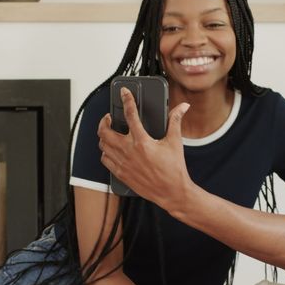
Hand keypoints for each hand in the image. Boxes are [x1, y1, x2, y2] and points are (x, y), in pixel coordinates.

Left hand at [98, 87, 191, 205]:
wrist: (172, 192)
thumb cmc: (174, 169)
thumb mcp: (175, 142)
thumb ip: (175, 121)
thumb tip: (182, 107)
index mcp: (142, 141)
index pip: (130, 114)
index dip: (126, 99)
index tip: (124, 92)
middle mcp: (129, 151)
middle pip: (105, 131)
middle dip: (104, 120)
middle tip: (110, 117)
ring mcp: (122, 163)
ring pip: (102, 145)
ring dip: (103, 136)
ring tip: (109, 132)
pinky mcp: (120, 174)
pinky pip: (105, 160)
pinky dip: (105, 152)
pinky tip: (111, 150)